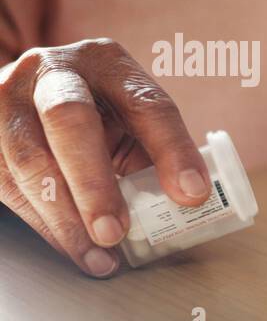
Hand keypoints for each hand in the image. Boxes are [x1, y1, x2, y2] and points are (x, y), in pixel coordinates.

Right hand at [0, 38, 209, 276]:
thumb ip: (155, 154)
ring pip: (30, 159)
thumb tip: (187, 207)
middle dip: (94, 183)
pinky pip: (8, 184)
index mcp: (108, 62)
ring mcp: (7, 97)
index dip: (173, 149)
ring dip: (66, 219)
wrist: (26, 103)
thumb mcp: (130, 123)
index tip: (193, 195)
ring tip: (100, 258)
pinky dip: (44, 224)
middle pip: (70, 120)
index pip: (147, 104)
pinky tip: (73, 248)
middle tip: (116, 234)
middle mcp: (53, 70)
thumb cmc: (97, 119)